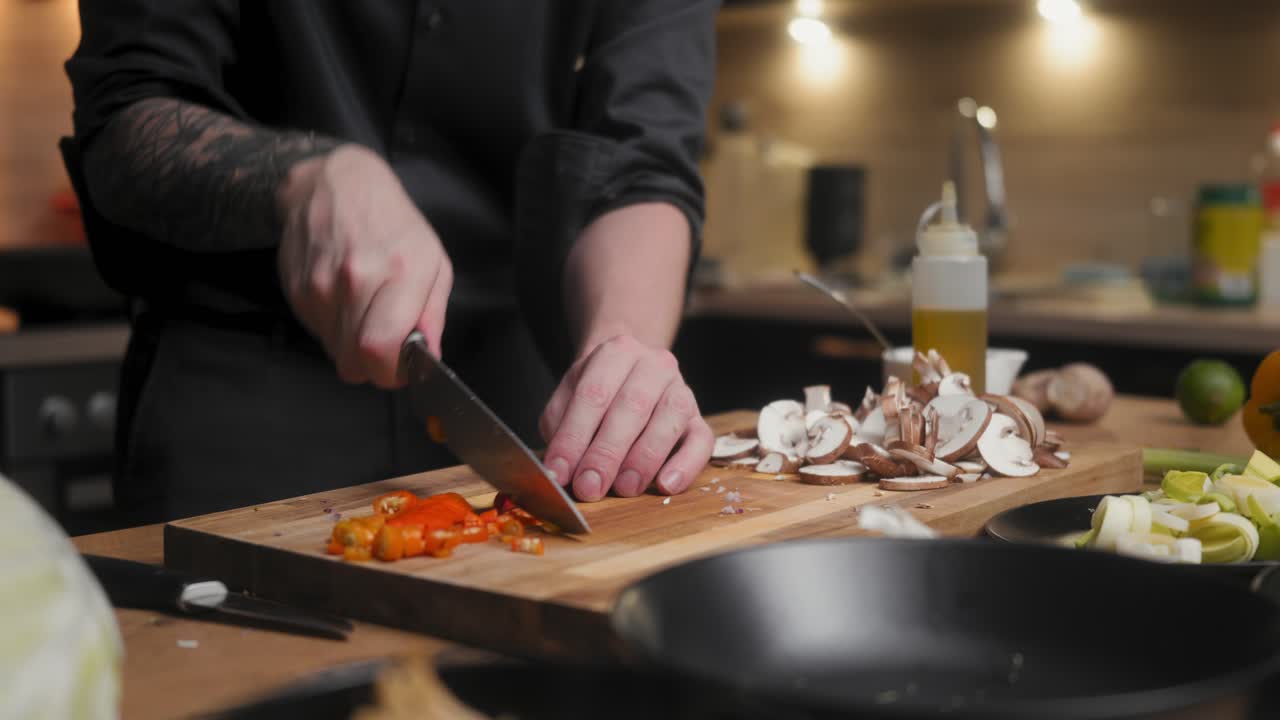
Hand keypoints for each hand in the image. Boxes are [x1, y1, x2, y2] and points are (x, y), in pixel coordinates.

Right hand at [277, 145, 451, 387]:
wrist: (336, 184)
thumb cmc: (393, 223)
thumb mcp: (433, 261)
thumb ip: (433, 315)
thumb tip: (429, 358)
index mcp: (399, 272)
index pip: (380, 349)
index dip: (391, 373)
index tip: (401, 369)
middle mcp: (356, 279)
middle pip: (354, 362)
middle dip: (373, 366)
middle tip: (385, 345)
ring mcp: (320, 284)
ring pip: (335, 352)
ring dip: (352, 346)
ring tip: (365, 311)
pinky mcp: (297, 289)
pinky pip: (318, 333)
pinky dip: (334, 328)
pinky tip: (344, 299)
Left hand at [539, 335, 713, 501]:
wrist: (630, 373)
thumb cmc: (596, 393)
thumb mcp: (567, 401)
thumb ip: (561, 430)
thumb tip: (558, 470)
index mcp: (616, 353)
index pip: (593, 394)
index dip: (574, 436)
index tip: (560, 471)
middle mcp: (654, 365)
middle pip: (633, 405)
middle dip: (607, 452)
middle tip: (589, 487)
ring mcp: (681, 389)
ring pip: (671, 417)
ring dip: (645, 458)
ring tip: (624, 488)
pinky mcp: (699, 418)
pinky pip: (702, 440)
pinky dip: (686, 465)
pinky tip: (666, 485)